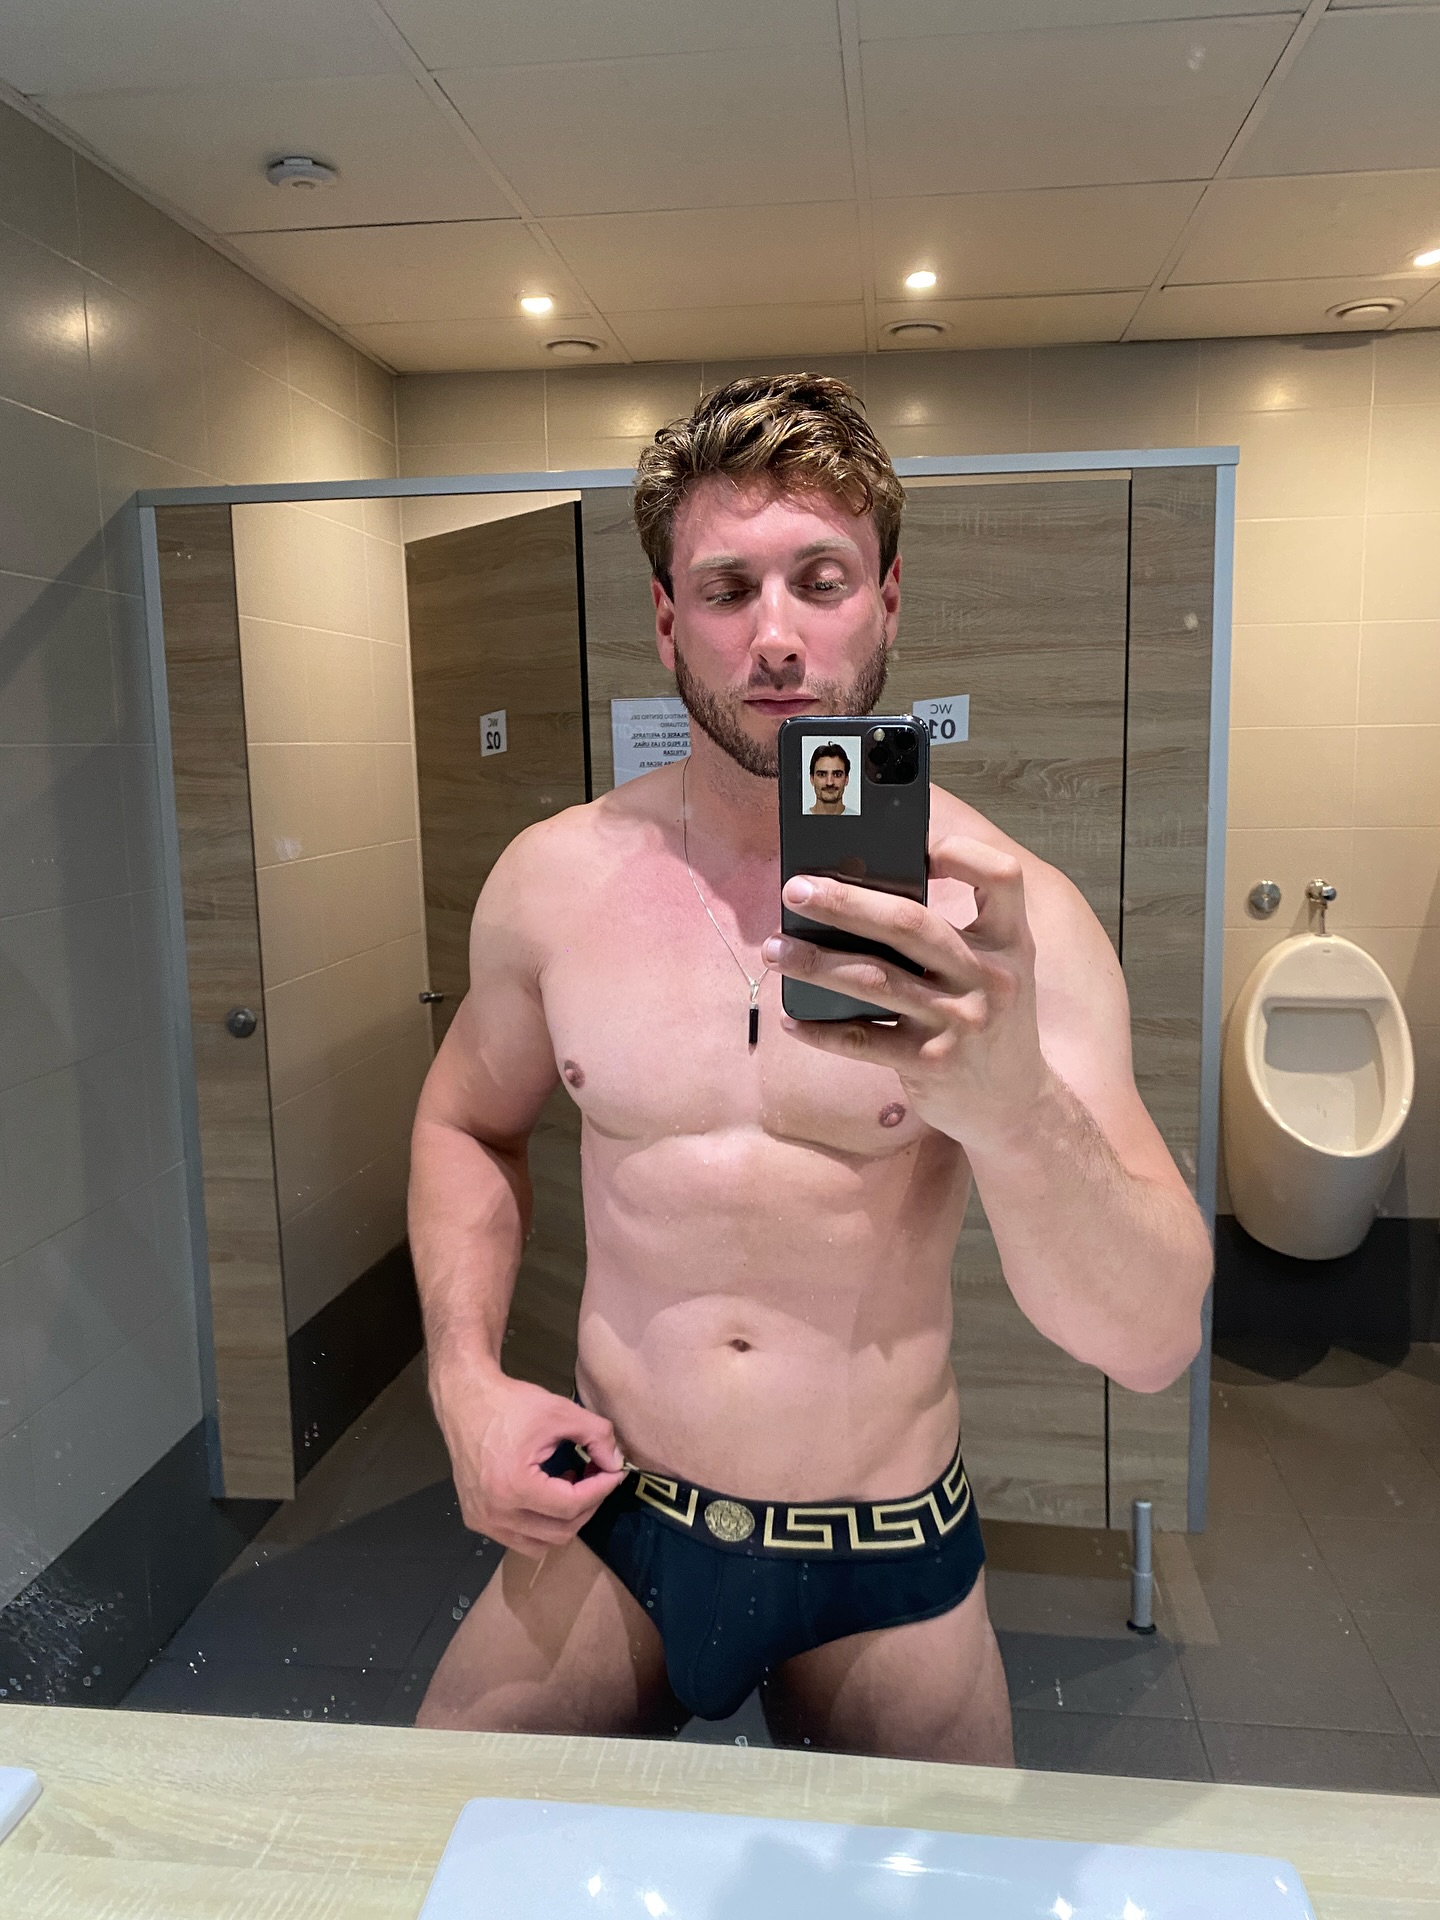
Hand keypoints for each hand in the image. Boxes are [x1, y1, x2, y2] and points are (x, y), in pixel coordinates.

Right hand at [430, 1367, 625, 1559]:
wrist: (465, 1401)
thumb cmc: (511, 1404)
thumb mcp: (560, 1411)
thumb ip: (597, 1436)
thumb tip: (616, 1464)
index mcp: (514, 1486)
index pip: (572, 1505)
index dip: (601, 1489)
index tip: (614, 1472)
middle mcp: (496, 1512)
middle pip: (560, 1531)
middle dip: (587, 1506)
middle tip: (595, 1477)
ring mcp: (483, 1521)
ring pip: (541, 1544)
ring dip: (564, 1520)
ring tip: (569, 1487)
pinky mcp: (475, 1520)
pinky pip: (519, 1538)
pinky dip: (540, 1525)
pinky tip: (545, 1493)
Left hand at [761, 835, 1050, 1151]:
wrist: (1015, 1103)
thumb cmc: (990, 1020)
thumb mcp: (993, 969)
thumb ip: (952, 932)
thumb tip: (860, 890)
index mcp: (1009, 941)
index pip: (1001, 877)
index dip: (961, 852)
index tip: (913, 843)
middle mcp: (989, 976)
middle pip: (910, 923)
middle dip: (844, 903)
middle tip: (794, 890)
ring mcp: (961, 1022)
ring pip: (874, 980)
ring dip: (815, 962)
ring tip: (773, 949)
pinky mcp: (932, 1064)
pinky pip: (863, 1041)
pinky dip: (821, 1030)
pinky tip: (791, 1018)